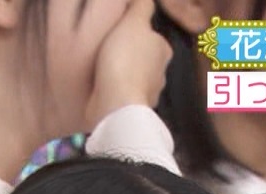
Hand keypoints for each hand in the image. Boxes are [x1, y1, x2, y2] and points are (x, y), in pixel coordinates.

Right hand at [85, 0, 171, 128]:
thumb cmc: (125, 59)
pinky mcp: (131, 111)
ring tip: (101, 70)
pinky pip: (123, 96)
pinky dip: (115, 92)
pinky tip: (102, 89)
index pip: (152, 37)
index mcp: (163, 51)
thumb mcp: (133, 23)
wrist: (115, 104)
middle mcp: (160, 74)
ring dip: (122, 76)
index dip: (135, 33)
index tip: (118, 33)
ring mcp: (147, 95)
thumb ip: (141, 7)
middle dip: (129, 56)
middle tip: (107, 51)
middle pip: (143, 59)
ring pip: (134, 79)